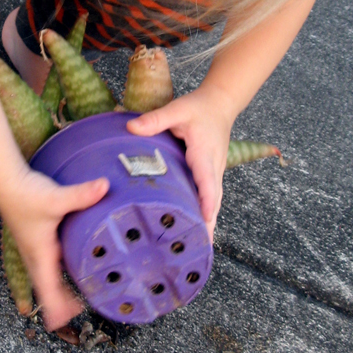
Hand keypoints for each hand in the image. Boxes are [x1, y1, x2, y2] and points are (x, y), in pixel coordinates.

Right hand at [0, 167, 108, 330]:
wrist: (5, 182)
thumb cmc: (25, 194)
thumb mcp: (55, 198)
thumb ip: (81, 195)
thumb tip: (104, 186)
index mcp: (40, 253)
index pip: (47, 288)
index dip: (56, 307)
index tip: (64, 322)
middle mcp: (34, 255)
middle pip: (46, 288)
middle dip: (59, 304)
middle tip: (76, 314)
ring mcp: (32, 249)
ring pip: (44, 278)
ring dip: (56, 292)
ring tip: (73, 302)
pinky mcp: (34, 240)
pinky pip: (44, 266)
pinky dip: (54, 277)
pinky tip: (65, 272)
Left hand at [125, 85, 234, 238]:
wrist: (221, 104)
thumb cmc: (200, 108)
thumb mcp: (178, 109)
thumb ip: (156, 119)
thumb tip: (132, 128)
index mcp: (204, 154)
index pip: (207, 180)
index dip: (206, 200)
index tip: (205, 218)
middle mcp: (213, 167)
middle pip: (213, 200)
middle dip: (208, 224)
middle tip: (200, 248)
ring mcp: (214, 173)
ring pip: (214, 202)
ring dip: (208, 224)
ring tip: (199, 249)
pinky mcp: (211, 175)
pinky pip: (210, 198)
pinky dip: (206, 215)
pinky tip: (197, 230)